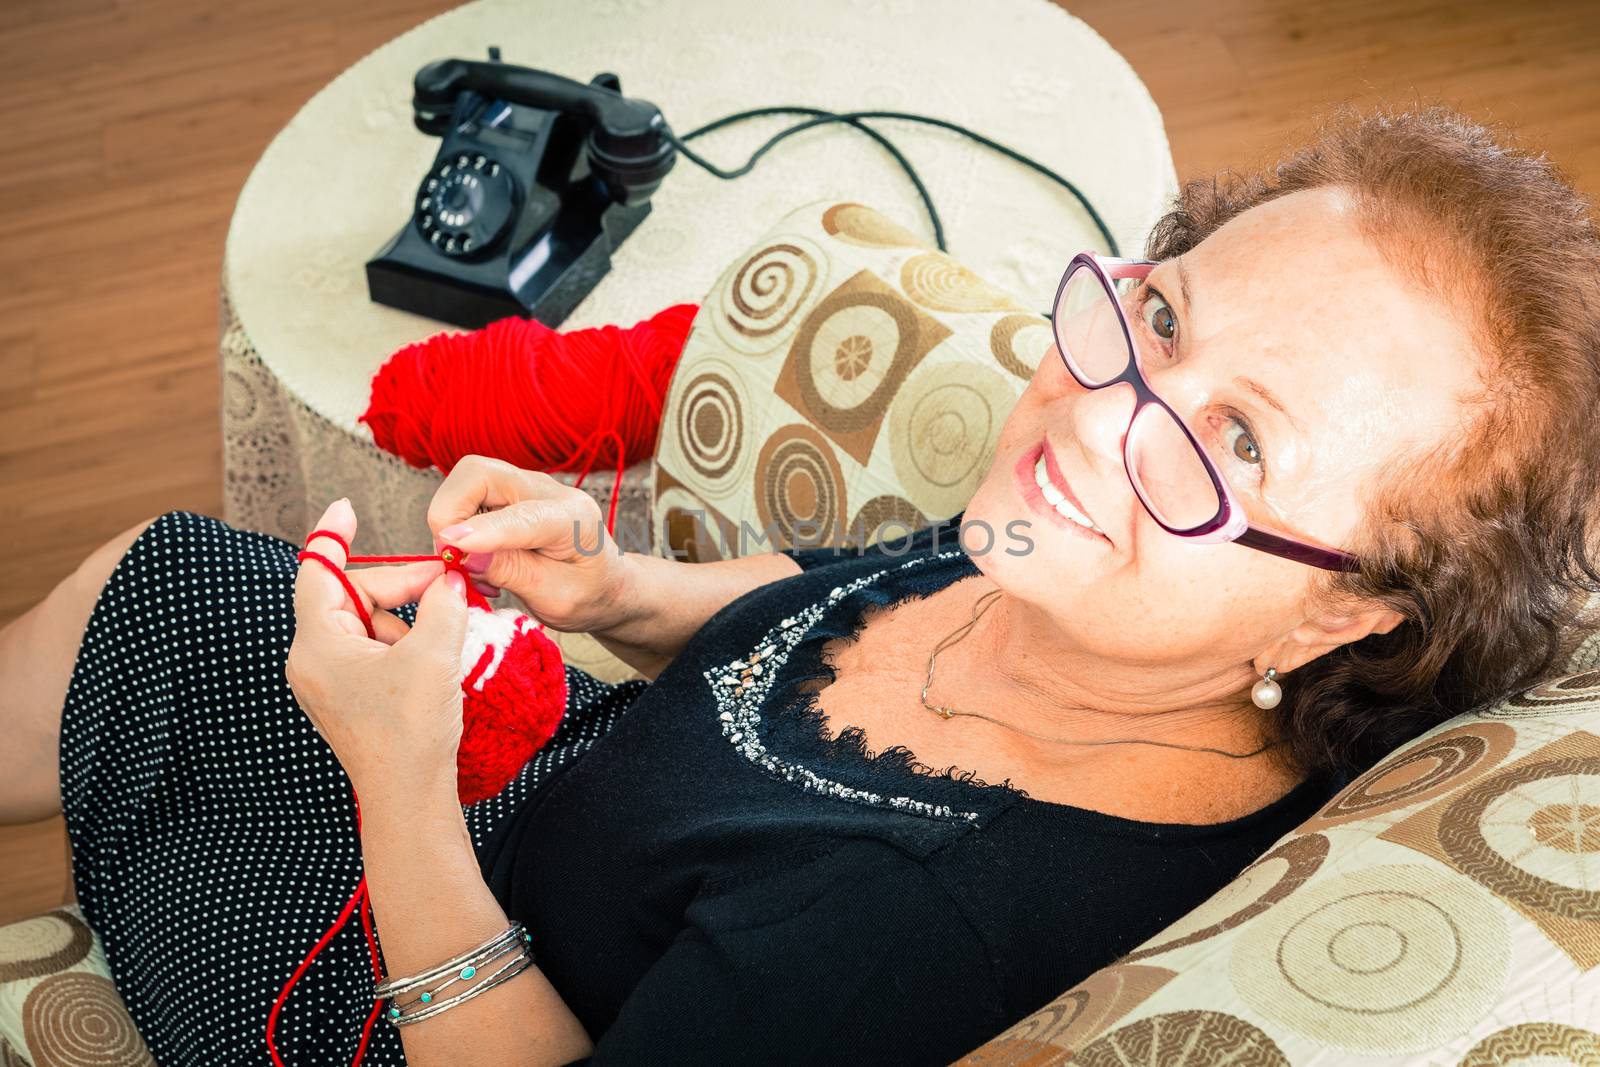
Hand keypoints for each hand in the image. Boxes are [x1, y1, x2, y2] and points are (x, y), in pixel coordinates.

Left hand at [287, 497, 468, 797]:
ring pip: (372, 625)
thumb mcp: (432, 654)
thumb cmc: (410, 731)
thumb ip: (441, 604)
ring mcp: (332, 682)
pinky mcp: (353, 699)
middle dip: (402, 585)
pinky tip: (441, 654)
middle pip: (355, 597)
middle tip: (447, 580)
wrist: (409, 798)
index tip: (348, 509)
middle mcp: (315, 660)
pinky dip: (409, 644)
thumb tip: (449, 581)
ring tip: (450, 628)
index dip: (332, 537)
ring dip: (411, 618)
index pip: (318, 572)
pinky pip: (378, 652)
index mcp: (317, 644)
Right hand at [427, 454, 635, 633]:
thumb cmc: (586, 592)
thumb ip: (512, 572)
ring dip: (451, 520)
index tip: (451, 546)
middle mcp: (546, 490)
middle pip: (479, 474)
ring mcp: (524, 486)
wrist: (603, 582)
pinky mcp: (506, 492)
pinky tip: (477, 557)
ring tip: (470, 564)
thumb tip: (463, 552)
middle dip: (450, 512)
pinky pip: (466, 495)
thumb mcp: (555, 598)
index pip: (522, 516)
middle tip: (453, 559)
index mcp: (573, 518)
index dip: (483, 530)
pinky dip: (457, 525)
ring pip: (466, 480)